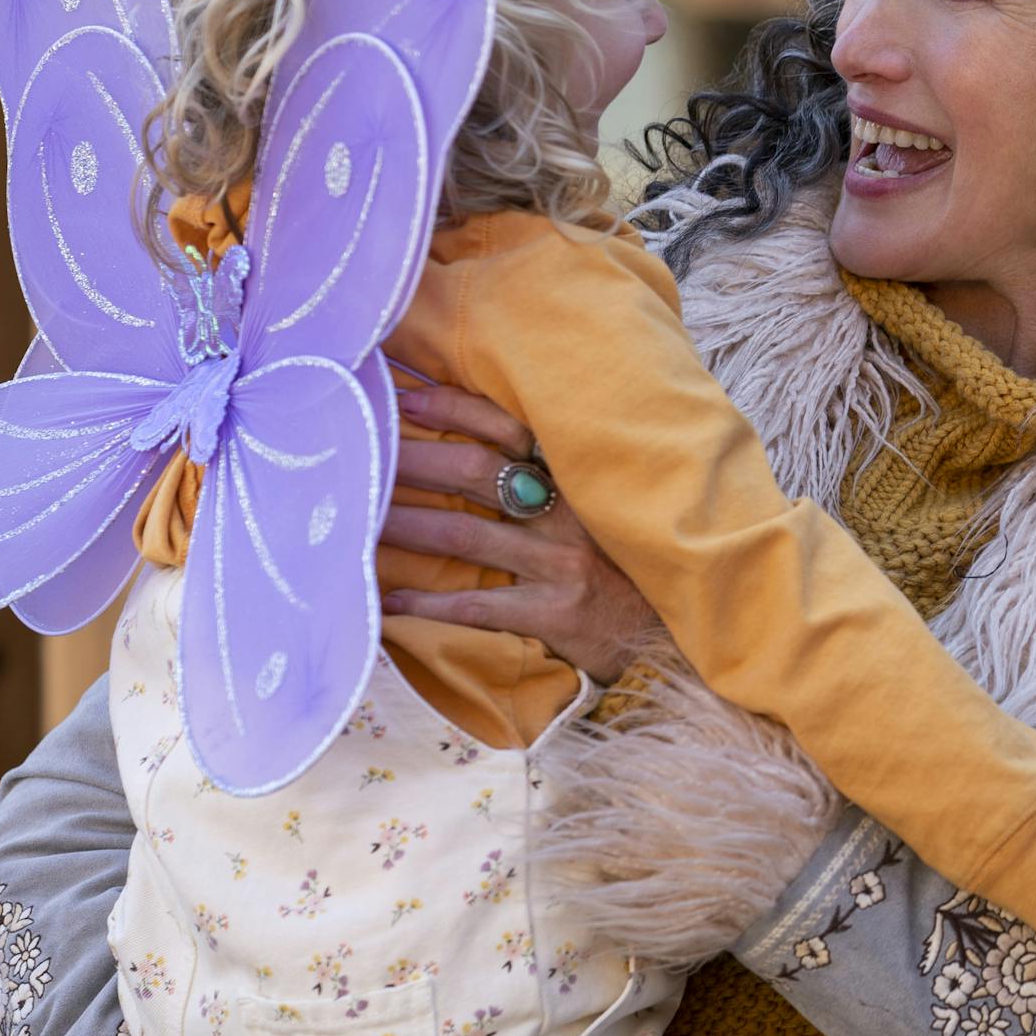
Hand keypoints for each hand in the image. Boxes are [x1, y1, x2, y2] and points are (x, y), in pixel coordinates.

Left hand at [379, 383, 658, 683]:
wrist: (678, 637)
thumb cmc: (634, 567)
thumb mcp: (612, 510)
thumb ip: (568, 477)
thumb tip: (500, 447)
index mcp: (583, 478)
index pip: (512, 427)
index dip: (456, 408)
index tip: (403, 398)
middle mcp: (572, 514)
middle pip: (477, 472)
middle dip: (413, 460)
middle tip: (358, 453)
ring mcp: (564, 564)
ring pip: (466, 535)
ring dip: (405, 525)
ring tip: (357, 519)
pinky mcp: (557, 613)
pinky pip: (479, 606)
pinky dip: (428, 603)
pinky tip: (387, 601)